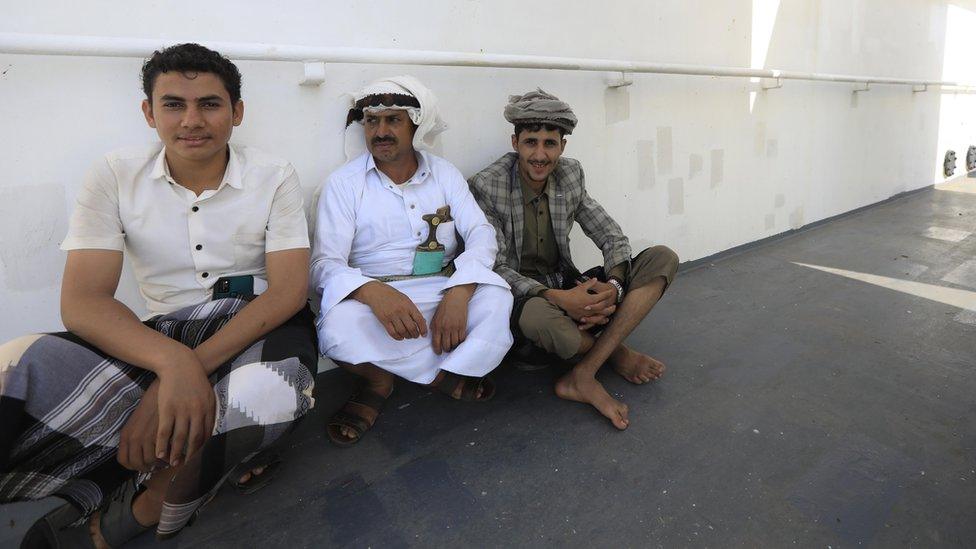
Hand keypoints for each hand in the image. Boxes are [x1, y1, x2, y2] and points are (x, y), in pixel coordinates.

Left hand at [118, 380, 161, 471]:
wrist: (162, 390)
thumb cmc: (151, 404)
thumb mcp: (137, 420)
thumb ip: (136, 436)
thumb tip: (142, 452)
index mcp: (126, 434)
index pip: (123, 460)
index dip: (132, 466)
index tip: (142, 464)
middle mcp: (133, 438)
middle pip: (136, 464)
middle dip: (146, 468)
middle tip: (155, 465)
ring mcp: (146, 437)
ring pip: (149, 462)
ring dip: (157, 464)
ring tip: (164, 459)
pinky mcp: (159, 435)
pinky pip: (161, 455)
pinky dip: (167, 458)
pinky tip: (172, 453)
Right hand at [154, 349, 214, 466]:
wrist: (180, 365)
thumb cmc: (195, 380)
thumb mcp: (208, 395)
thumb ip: (209, 411)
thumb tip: (210, 429)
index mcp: (208, 409)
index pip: (207, 434)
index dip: (202, 448)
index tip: (198, 458)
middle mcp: (197, 412)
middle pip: (194, 439)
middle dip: (190, 455)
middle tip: (186, 466)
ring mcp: (181, 411)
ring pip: (179, 438)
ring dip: (175, 453)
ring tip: (173, 463)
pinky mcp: (167, 409)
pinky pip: (164, 431)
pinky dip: (162, 444)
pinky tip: (159, 453)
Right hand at [353, 281, 427, 340]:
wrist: (377, 292)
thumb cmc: (393, 296)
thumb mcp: (406, 300)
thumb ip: (413, 310)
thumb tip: (423, 322)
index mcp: (408, 305)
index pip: (419, 320)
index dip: (423, 329)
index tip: (424, 334)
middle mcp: (401, 311)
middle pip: (411, 328)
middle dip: (415, 334)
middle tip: (415, 336)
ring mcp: (392, 316)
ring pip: (402, 332)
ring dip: (407, 336)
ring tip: (408, 336)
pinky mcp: (384, 320)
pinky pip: (392, 333)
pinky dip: (398, 337)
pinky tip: (400, 337)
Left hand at [431, 284, 474, 353]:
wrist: (455, 298)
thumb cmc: (444, 307)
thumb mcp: (435, 317)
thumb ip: (434, 328)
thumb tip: (434, 338)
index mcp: (437, 326)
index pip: (436, 343)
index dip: (437, 350)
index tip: (439, 353)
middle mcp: (445, 328)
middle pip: (446, 345)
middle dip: (446, 350)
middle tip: (447, 349)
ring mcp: (454, 327)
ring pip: (455, 344)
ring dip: (454, 346)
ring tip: (453, 345)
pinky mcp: (462, 326)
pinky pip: (462, 338)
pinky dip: (460, 342)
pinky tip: (459, 341)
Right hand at [544, 278, 616, 321]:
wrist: (562, 300)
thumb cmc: (572, 293)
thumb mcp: (581, 287)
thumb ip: (589, 283)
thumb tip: (595, 278)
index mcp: (590, 299)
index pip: (602, 296)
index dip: (607, 294)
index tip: (611, 292)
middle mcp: (590, 308)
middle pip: (603, 308)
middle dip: (610, 308)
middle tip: (614, 306)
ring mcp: (586, 314)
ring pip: (599, 316)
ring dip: (605, 315)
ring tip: (609, 315)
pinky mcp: (582, 317)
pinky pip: (591, 321)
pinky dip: (597, 321)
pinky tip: (601, 321)